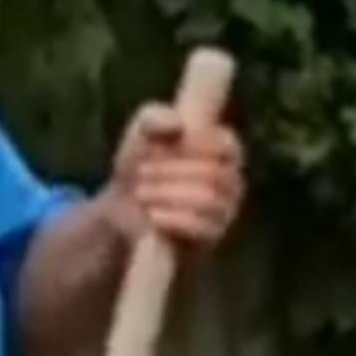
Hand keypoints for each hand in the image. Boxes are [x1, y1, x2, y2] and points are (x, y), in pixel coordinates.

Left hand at [102, 102, 242, 252]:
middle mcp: (232, 180)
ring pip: (208, 200)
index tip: (166, 145)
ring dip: (167, 194)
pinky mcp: (212, 238)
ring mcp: (225, 211)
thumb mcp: (141, 131)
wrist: (122, 207)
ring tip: (142, 193)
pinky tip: (153, 215)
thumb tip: (178, 124)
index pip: (227, 145)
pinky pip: (201, 227)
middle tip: (140, 172)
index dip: (196, 144)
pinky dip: (172, 218)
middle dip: (170, 171)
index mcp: (225, 150)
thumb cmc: (141, 161)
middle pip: (213, 173)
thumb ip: (155, 118)